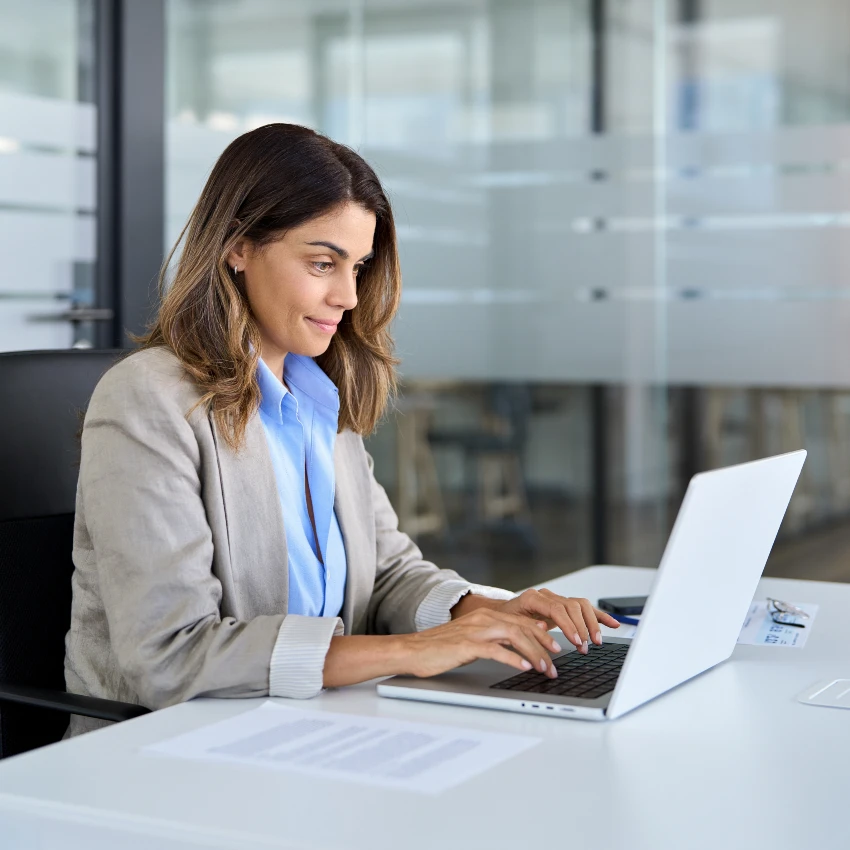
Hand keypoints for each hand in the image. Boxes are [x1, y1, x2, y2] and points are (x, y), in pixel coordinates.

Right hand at [399, 608, 567, 679]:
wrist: (412, 650)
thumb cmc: (439, 647)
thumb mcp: (470, 638)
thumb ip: (492, 638)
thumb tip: (516, 645)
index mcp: (485, 616)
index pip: (521, 621)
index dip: (542, 633)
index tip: (556, 645)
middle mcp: (483, 619)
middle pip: (523, 627)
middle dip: (544, 643)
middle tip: (558, 659)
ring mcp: (475, 631)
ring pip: (515, 637)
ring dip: (535, 653)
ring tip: (546, 668)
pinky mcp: (467, 645)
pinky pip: (496, 650)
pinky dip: (514, 659)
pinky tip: (525, 668)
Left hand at [495, 589, 619, 653]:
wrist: (501, 613)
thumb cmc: (505, 621)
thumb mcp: (510, 626)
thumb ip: (527, 628)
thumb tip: (544, 633)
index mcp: (532, 598)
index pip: (556, 608)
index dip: (569, 625)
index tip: (576, 641)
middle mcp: (546, 595)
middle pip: (572, 606)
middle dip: (581, 628)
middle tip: (585, 647)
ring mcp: (556, 599)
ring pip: (581, 605)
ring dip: (592, 623)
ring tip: (596, 641)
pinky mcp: (564, 605)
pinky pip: (585, 608)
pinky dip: (599, 616)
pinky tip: (612, 624)